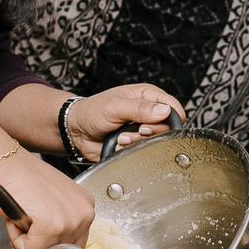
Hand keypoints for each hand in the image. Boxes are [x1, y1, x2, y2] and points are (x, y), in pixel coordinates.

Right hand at [0, 149, 96, 248]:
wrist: (3, 163)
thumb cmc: (18, 178)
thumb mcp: (49, 203)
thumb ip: (56, 224)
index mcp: (84, 205)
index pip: (78, 247)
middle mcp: (84, 212)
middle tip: (25, 245)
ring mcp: (71, 220)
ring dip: (25, 244)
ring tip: (18, 221)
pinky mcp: (53, 226)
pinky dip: (17, 240)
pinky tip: (15, 220)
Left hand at [65, 85, 185, 160]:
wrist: (75, 131)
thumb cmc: (91, 112)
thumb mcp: (115, 106)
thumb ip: (140, 108)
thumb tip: (165, 111)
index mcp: (147, 96)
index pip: (173, 108)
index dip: (168, 119)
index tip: (149, 124)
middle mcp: (148, 112)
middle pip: (167, 129)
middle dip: (149, 133)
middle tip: (136, 130)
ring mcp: (142, 129)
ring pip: (155, 142)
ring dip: (136, 142)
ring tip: (121, 137)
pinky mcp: (135, 143)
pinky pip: (142, 152)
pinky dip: (130, 150)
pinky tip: (118, 144)